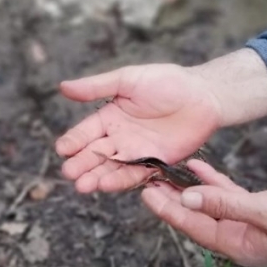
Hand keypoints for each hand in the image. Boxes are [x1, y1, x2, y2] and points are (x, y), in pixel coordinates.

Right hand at [55, 49, 266, 192]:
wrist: (204, 96)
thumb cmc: (167, 82)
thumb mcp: (128, 79)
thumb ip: (97, 86)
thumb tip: (62, 87)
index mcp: (109, 117)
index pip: (85, 132)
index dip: (73, 141)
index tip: (61, 150)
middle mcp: (119, 137)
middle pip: (95, 154)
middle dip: (81, 164)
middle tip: (69, 173)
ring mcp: (136, 152)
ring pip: (111, 168)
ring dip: (96, 177)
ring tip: (83, 186)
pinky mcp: (155, 164)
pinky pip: (134, 175)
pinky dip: (120, 181)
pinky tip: (107, 185)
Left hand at [141, 159, 266, 266]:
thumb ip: (226, 204)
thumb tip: (187, 198)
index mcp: (238, 246)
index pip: (193, 225)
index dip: (167, 209)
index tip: (144, 192)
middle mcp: (240, 241)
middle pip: (196, 217)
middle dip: (171, 199)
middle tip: (145, 178)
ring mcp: (251, 230)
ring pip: (211, 206)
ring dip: (190, 189)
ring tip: (165, 171)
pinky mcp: (263, 215)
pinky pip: (230, 199)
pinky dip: (215, 184)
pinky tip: (200, 169)